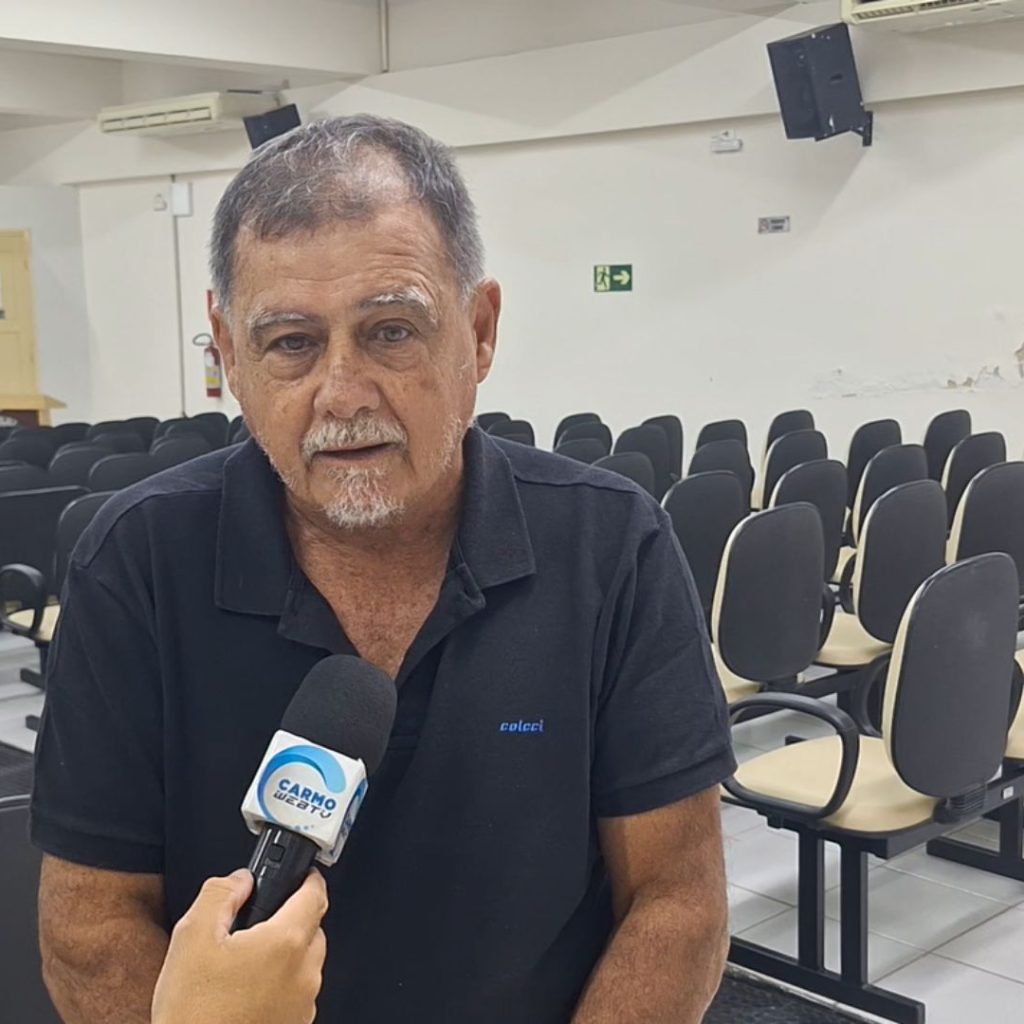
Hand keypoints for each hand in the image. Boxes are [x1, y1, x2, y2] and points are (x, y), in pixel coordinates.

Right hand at [152, 868, 328, 1023]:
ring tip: (245, 966)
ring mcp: (302, 1004)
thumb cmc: (194, 1016)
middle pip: (312, 929)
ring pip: (306, 963)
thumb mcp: (192, 938)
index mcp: (285, 943)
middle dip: (291, 919)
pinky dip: (282, 986)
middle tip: (258, 925)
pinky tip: (248, 994)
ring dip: (286, 956)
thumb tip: (240, 880)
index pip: (316, 895)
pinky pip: (297, 993)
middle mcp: (304, 973)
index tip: (302, 875)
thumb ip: (220, 894)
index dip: (308, 879)